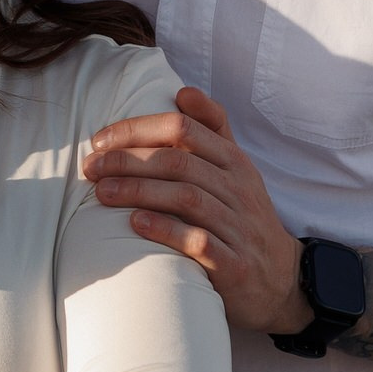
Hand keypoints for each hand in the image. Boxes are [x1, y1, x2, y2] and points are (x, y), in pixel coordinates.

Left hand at [83, 86, 307, 334]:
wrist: (282, 280)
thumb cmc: (244, 217)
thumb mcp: (236, 171)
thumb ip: (212, 131)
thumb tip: (183, 91)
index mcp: (234, 161)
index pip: (184, 128)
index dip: (138, 128)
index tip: (100, 139)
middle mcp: (238, 189)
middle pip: (179, 161)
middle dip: (128, 160)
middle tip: (90, 166)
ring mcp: (239, 226)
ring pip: (187, 198)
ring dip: (138, 191)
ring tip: (101, 192)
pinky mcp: (234, 265)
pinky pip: (200, 242)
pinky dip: (166, 230)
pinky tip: (135, 223)